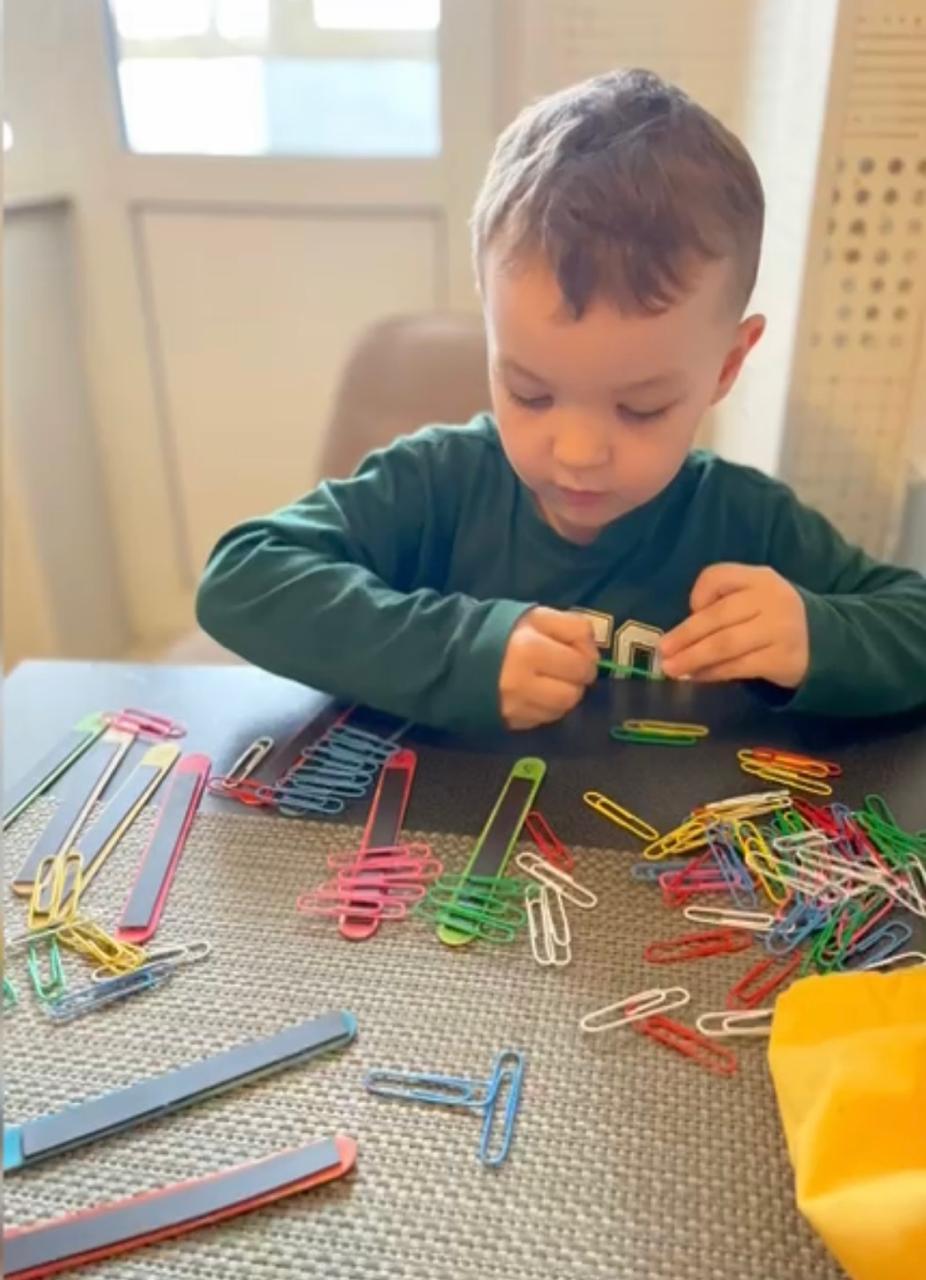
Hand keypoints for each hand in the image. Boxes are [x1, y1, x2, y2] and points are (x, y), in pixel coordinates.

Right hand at [500, 608, 597, 729]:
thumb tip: (593, 652)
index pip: (582, 658)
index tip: (576, 649)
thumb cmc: (498, 631)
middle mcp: (523, 681)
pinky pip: (545, 718)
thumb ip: (570, 626)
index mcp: (529, 648)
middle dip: (578, 676)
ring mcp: (516, 706)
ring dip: (565, 693)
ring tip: (552, 681)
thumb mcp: (534, 615)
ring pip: (564, 707)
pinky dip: (547, 706)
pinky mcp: (510, 722)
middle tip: (568, 668)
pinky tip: (536, 693)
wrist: (452, 656)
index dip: (587, 652)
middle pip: (576, 687)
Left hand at [659, 564, 808, 687]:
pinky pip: (739, 667)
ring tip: (671, 668)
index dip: (699, 593)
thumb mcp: (754, 597)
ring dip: (694, 657)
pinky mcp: (782, 659)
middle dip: (686, 635)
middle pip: (719, 615)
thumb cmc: (772, 618)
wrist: (823, 642)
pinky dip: (713, 673)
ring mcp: (780, 630)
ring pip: (726, 644)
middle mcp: (771, 599)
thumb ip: (723, 603)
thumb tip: (681, 634)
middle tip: (663, 651)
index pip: (720, 576)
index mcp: (760, 578)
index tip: (689, 610)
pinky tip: (696, 677)